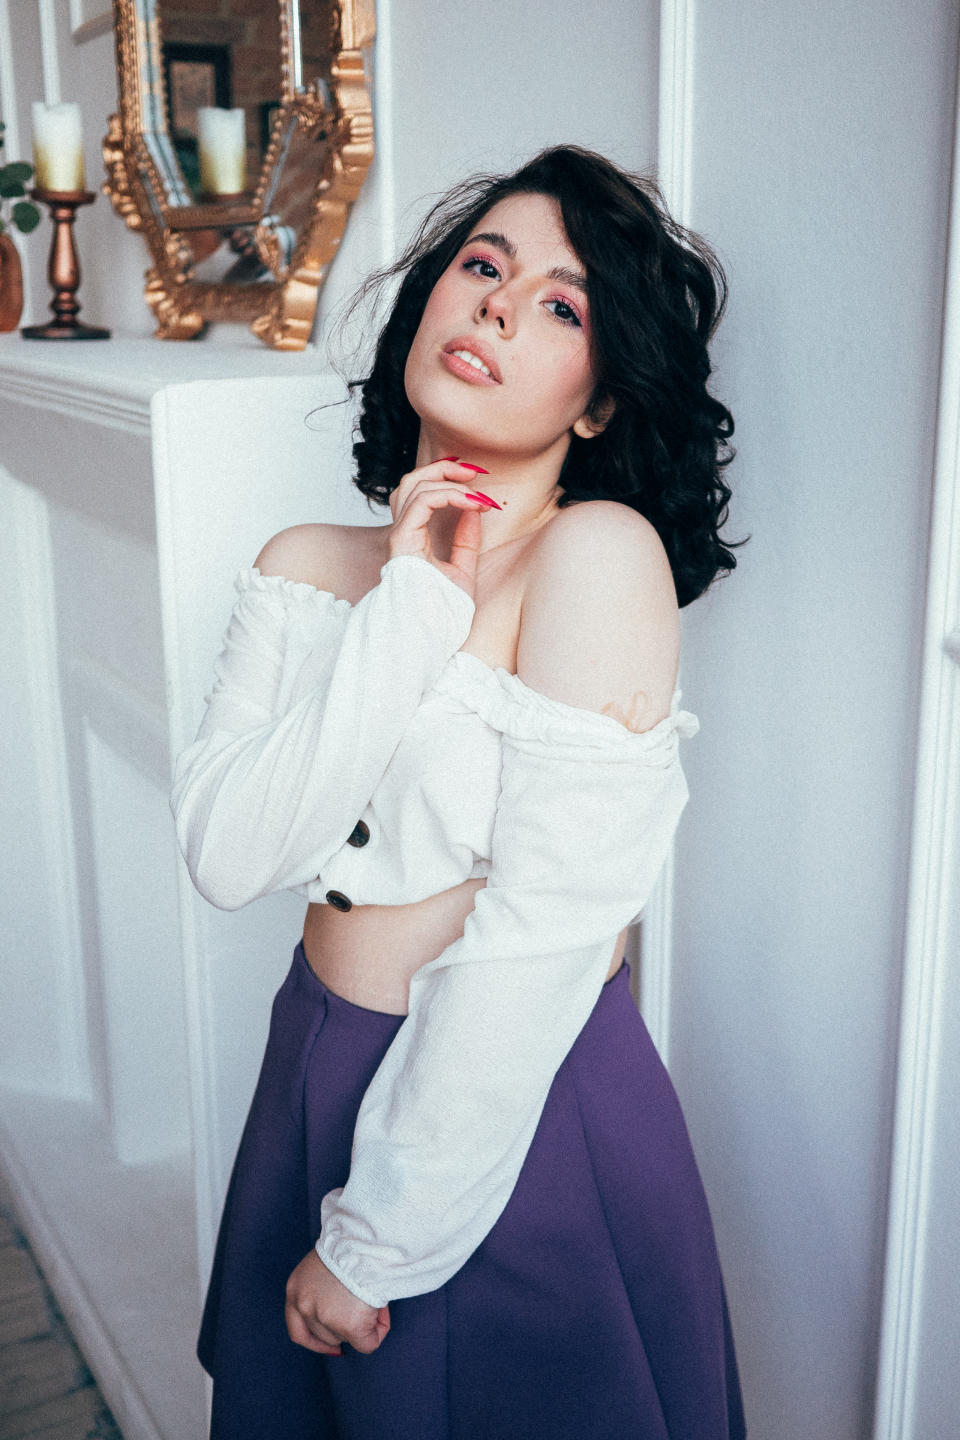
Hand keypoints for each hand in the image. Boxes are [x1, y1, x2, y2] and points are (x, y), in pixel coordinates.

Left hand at [285, 1249, 389, 1356]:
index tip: (334, 1346)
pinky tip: (382, 1312)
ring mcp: (325, 1317)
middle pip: (325, 1336)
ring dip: (362, 1325)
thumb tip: (340, 1314)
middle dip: (344, 1327)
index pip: (297, 1330)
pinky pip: (367, 1344)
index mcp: (295, 1289)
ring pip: (346, 1338)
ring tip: (374, 1298)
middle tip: (364, 1304)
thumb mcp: (322, 1264)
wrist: (364, 1239)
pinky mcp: (349, 1326)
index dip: (315, 1342)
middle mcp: (304, 1306)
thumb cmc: (349, 1243)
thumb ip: (321, 1289)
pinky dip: (378, 1331)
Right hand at [388, 457, 497, 601]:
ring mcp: (399, 535)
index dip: (447, 481)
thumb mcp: (463, 569)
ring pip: (414, 485)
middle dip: (444, 468)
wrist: (430, 632)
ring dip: (449, 479)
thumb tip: (474, 511)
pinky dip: (449, 496)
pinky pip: (423, 502)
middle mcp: (402, 533)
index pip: (421, 494)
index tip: (479, 489)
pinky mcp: (402, 540)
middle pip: (413, 481)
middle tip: (475, 472)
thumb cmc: (442, 610)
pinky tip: (472, 504)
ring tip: (476, 489)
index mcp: (413, 538)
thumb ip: (466, 540)